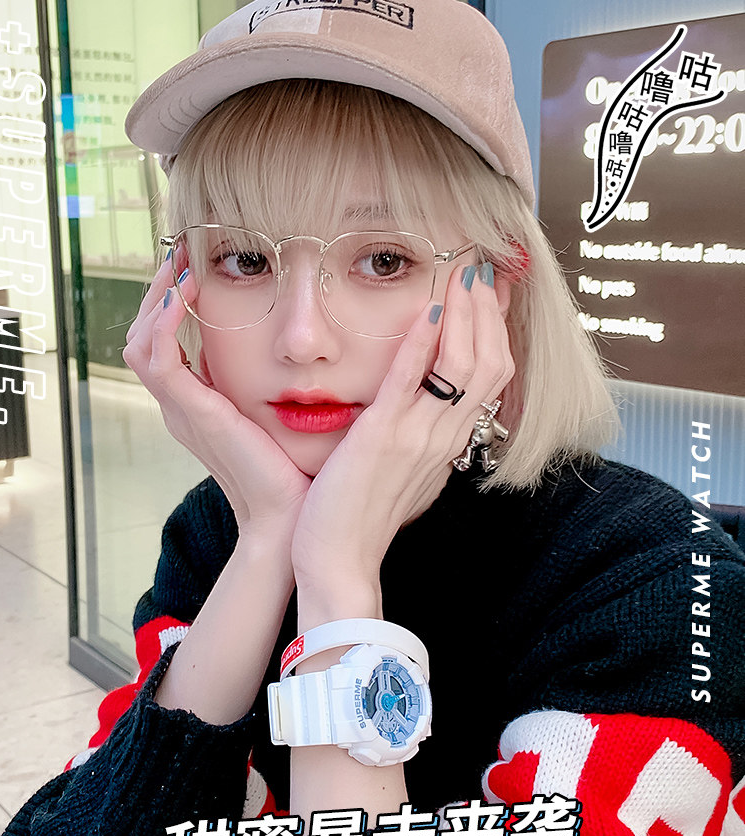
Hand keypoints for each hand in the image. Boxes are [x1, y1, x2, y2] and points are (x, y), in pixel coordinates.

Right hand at [122, 259, 310, 539]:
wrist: (288, 518)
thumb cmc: (293, 474)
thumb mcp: (278, 419)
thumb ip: (272, 386)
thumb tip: (294, 350)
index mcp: (196, 408)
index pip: (161, 344)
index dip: (168, 304)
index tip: (194, 268)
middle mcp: (180, 408)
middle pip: (142, 339)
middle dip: (156, 293)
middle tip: (180, 256)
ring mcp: (182, 412)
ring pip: (140, 344)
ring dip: (156, 300)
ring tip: (180, 268)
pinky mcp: (193, 415)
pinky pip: (158, 360)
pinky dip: (163, 323)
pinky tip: (184, 295)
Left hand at [291, 262, 514, 590]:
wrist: (340, 563)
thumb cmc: (361, 522)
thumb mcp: (405, 480)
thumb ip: (420, 447)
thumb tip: (427, 423)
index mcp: (448, 447)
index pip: (490, 381)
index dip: (495, 335)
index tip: (490, 299)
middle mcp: (443, 439)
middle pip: (490, 367)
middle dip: (488, 314)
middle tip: (480, 272)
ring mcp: (417, 437)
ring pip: (463, 368)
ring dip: (466, 316)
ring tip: (462, 276)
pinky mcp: (383, 438)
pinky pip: (411, 382)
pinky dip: (423, 344)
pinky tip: (429, 312)